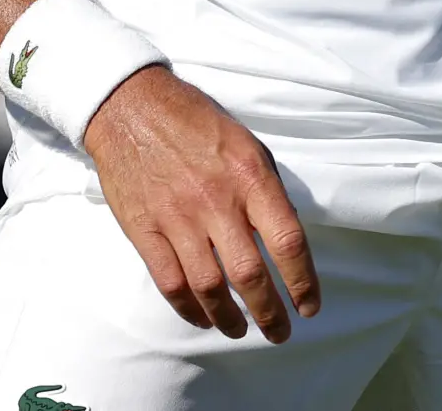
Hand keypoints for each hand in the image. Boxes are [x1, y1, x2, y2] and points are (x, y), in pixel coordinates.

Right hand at [82, 64, 320, 343]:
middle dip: (270, 313)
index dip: (303, 282)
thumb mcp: (246, 145)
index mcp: (250, 177)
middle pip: (250, 275)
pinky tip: (202, 318)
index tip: (309, 307)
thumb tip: (283, 240)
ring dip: (229, 319)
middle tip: (279, 333)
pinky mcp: (145, 230)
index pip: (287, 241)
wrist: (132, 107)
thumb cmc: (195, 122)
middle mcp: (216, 202)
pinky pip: (170, 283)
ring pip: (209, 288)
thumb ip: (266, 191)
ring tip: (241, 331)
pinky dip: (189, 309)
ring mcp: (177, 219)